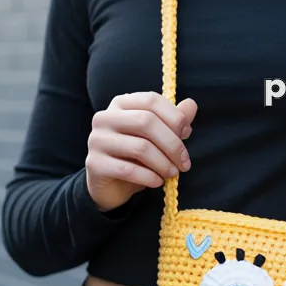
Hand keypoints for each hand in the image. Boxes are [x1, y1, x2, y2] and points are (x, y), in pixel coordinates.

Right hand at [85, 91, 197, 212]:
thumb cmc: (136, 156)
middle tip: (184, 163)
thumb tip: (191, 105)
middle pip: (146, 122)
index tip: (187, 134)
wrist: (111, 185)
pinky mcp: (94, 164)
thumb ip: (174, 120)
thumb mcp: (157, 136)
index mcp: (121, 104)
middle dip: (172, 144)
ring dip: (163, 163)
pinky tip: (158, 182)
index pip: (151, 101)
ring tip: (173, 173)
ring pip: (140, 147)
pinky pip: (128, 170)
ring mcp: (96, 140)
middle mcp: (105, 118)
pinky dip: (149, 177)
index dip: (174, 117)